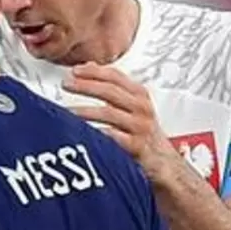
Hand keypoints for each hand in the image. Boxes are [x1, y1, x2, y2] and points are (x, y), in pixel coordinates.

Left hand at [63, 63, 180, 183]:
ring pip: (109, 113)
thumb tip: (88, 67)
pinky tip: (81, 132)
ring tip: (67, 111)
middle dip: (85, 86)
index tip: (74, 71)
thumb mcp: (133, 105)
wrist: (163, 161)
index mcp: (139, 95)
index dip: (94, 71)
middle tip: (66, 85)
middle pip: (110, 91)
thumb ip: (113, 86)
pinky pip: (112, 137)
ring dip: (85, 111)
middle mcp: (141, 108)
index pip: (115, 77)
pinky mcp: (136, 146)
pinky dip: (96, 133)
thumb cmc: (144, 132)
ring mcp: (139, 127)